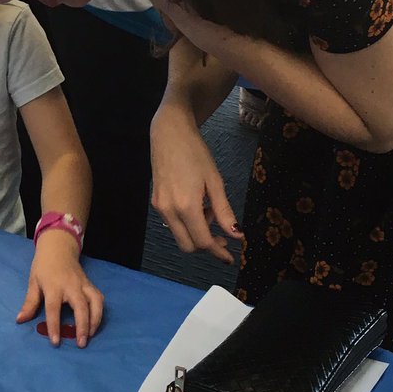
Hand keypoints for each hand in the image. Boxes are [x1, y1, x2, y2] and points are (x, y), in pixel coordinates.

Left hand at [17, 229, 103, 347]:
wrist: (58, 248)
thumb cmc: (44, 267)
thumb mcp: (33, 282)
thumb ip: (29, 303)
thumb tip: (20, 320)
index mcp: (53, 286)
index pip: (53, 308)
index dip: (54, 325)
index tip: (55, 342)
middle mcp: (71, 285)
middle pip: (80, 306)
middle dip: (82, 326)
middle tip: (81, 344)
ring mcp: (83, 284)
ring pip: (95, 302)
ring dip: (95, 320)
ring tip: (90, 336)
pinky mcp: (91, 284)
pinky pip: (99, 299)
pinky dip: (100, 312)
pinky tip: (95, 324)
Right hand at [150, 102, 242, 263]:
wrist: (169, 133)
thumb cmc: (195, 153)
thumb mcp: (215, 181)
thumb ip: (224, 211)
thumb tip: (236, 234)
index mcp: (186, 206)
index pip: (203, 241)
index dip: (218, 252)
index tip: (230, 257)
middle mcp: (169, 210)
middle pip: (188, 245)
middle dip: (206, 245)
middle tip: (222, 235)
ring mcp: (160, 207)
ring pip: (179, 236)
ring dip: (196, 233)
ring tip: (209, 210)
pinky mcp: (156, 201)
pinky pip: (173, 223)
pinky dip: (187, 223)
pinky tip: (196, 206)